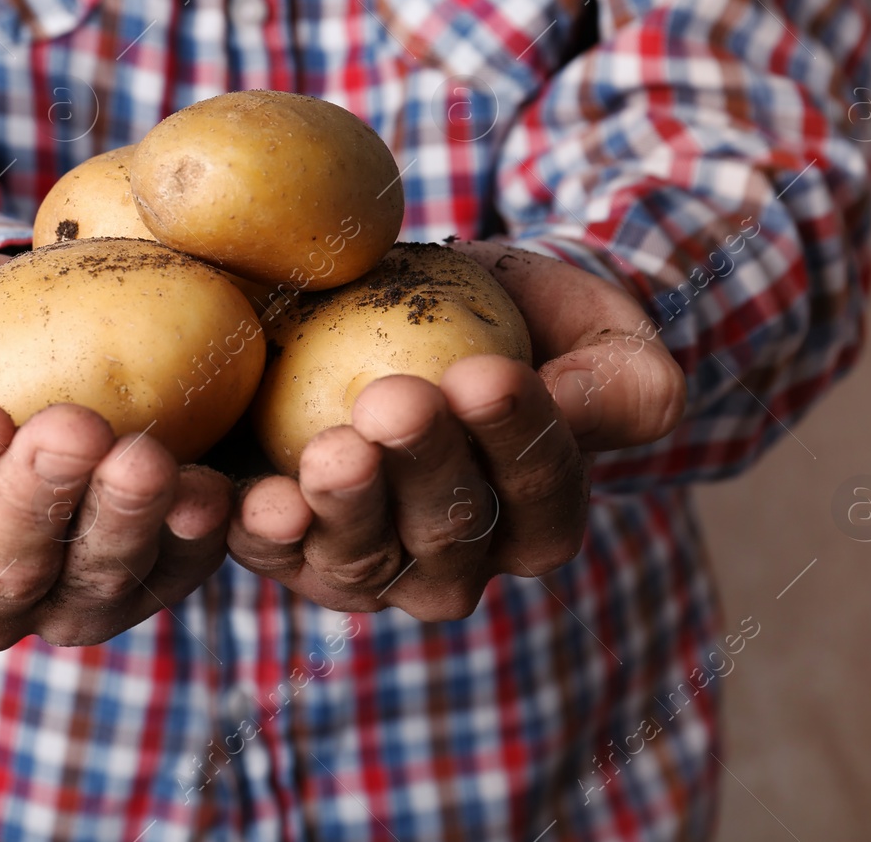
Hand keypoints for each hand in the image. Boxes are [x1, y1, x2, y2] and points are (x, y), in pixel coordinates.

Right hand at [0, 253, 233, 648]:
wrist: (50, 328)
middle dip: (37, 501)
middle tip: (75, 429)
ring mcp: (65, 596)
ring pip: (91, 586)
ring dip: (125, 525)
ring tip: (149, 461)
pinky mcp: (151, 580)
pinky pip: (179, 574)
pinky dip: (206, 539)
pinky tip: (224, 494)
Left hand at [227, 241, 685, 620]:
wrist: (411, 307)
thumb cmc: (522, 318)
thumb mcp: (596, 329)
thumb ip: (618, 377)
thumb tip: (570, 406)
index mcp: (539, 521)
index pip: (541, 496)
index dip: (520, 443)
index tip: (487, 374)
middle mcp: (456, 564)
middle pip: (447, 540)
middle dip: (424, 473)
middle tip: (398, 403)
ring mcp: (369, 563)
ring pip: (362, 562)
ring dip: (342, 510)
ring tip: (329, 453)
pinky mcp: (290, 545)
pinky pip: (275, 554)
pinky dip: (262, 532)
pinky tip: (252, 498)